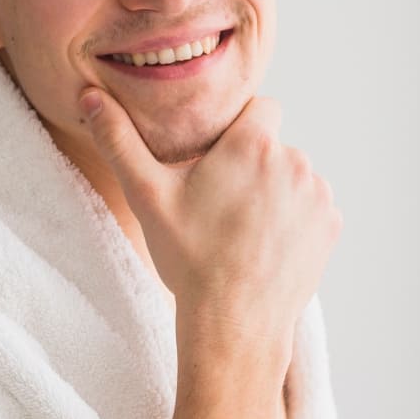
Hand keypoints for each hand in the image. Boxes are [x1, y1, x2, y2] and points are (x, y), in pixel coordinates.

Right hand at [78, 86, 339, 362]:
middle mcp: (295, 161)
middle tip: (222, 206)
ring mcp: (318, 195)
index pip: (260, 107)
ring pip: (293, 178)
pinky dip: (294, 221)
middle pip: (274, 147)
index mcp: (254, 144)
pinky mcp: (330, 225)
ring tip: (243, 231)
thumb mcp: (146, 196)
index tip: (220, 161)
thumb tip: (89, 95)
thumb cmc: (190, 259)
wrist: (234, 323)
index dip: (239, 130)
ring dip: (276, 193)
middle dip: (253, 166)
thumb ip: (119, 140)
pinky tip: (266, 246)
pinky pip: (311, 208)